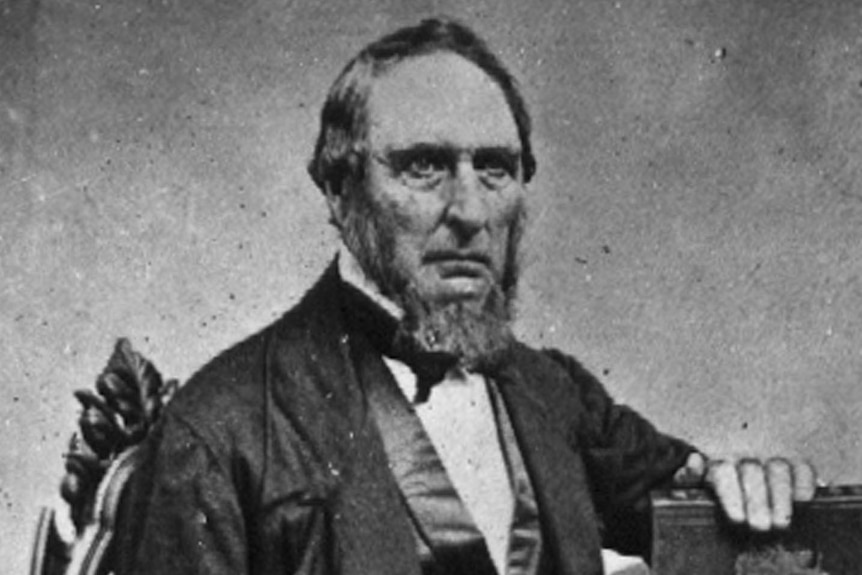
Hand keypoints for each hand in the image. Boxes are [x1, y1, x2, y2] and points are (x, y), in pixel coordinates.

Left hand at [673, 452, 816, 530]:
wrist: (738, 484)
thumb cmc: (715, 491)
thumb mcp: (696, 486)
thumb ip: (689, 477)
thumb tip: (694, 463)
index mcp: (718, 462)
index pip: (722, 470)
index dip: (731, 494)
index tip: (737, 518)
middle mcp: (745, 456)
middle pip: (752, 471)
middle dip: (757, 501)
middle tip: (760, 527)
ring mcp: (771, 458)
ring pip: (778, 468)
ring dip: (780, 497)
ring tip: (780, 523)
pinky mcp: (796, 465)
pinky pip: (803, 468)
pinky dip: (804, 483)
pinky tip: (802, 502)